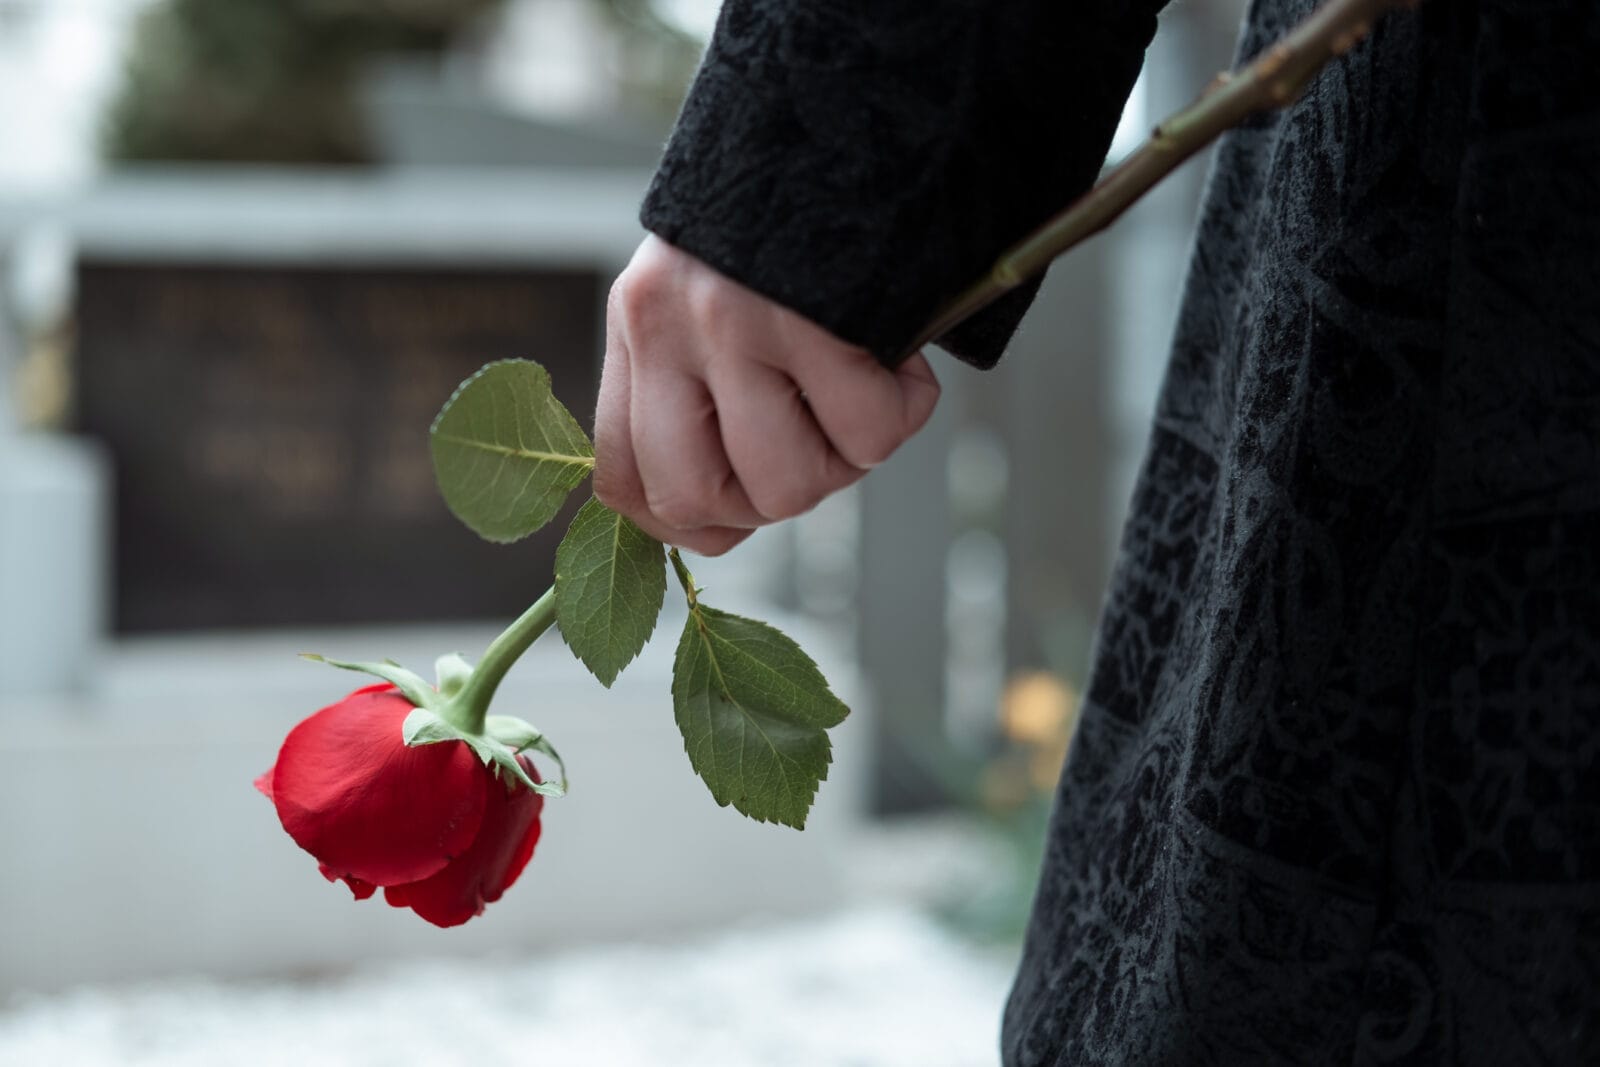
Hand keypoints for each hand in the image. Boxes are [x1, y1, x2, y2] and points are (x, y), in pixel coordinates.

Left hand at [594, 235, 940, 555]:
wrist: (844, 107)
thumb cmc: (787, 218)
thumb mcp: (708, 290)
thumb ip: (697, 382)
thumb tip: (723, 509)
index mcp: (637, 326)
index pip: (622, 482)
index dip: (687, 525)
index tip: (739, 513)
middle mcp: (668, 327)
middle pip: (702, 501)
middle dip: (774, 501)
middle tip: (817, 443)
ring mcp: (735, 322)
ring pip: (790, 484)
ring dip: (846, 461)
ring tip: (864, 394)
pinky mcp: (813, 315)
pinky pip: (869, 432)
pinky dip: (903, 412)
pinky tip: (900, 362)